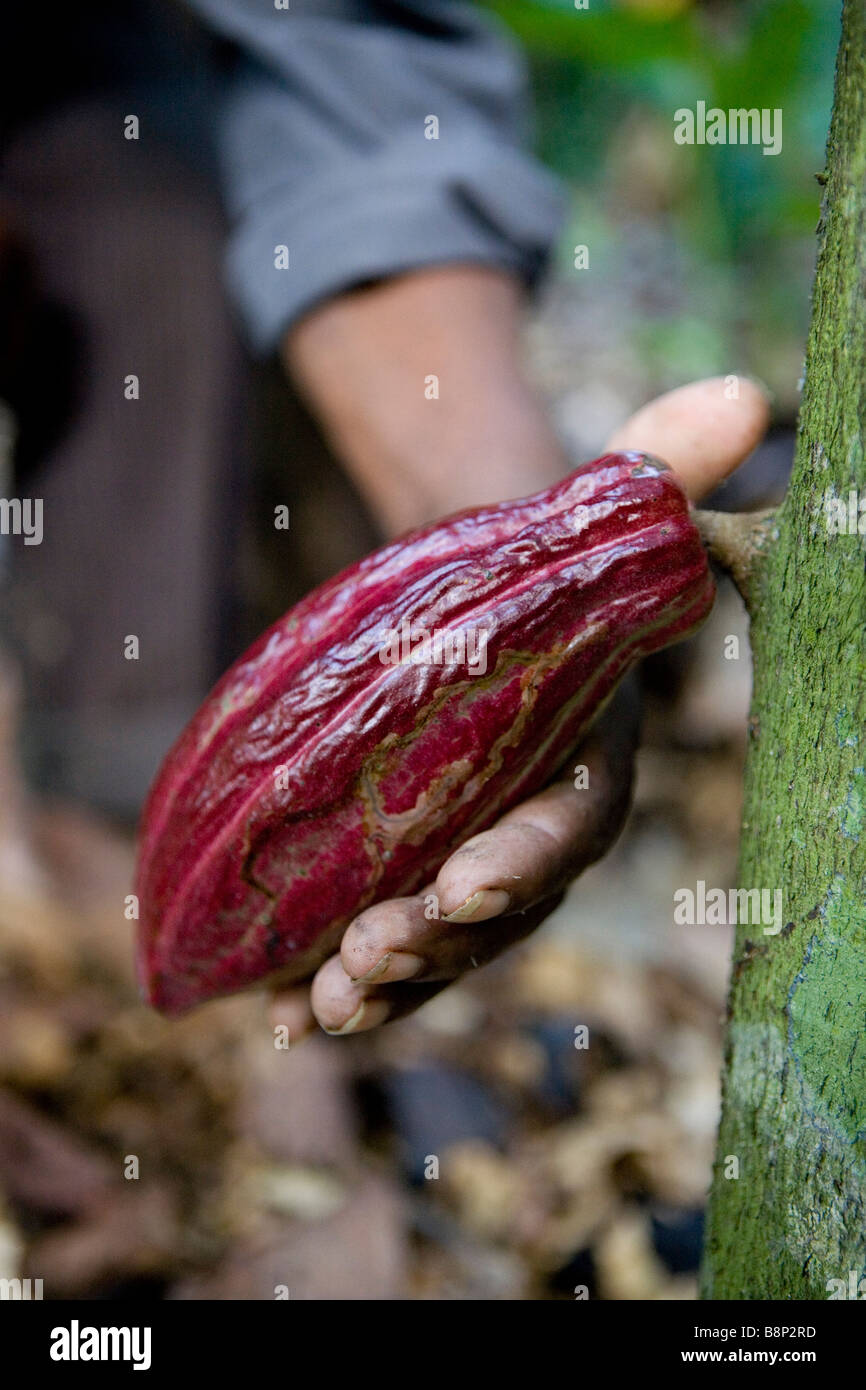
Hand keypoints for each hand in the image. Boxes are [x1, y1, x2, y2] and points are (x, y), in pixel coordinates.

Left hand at [270, 374, 769, 1038]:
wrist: (470, 595)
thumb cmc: (535, 561)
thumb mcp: (591, 508)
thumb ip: (658, 468)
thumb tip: (741, 390)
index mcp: (590, 753)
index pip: (578, 819)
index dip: (534, 857)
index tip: (469, 882)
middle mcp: (534, 822)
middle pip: (502, 905)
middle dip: (445, 942)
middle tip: (375, 955)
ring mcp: (470, 853)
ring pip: (442, 940)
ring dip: (391, 984)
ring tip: (326, 1007)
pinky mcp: (410, 866)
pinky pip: (383, 937)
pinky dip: (338, 983)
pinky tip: (285, 1015)